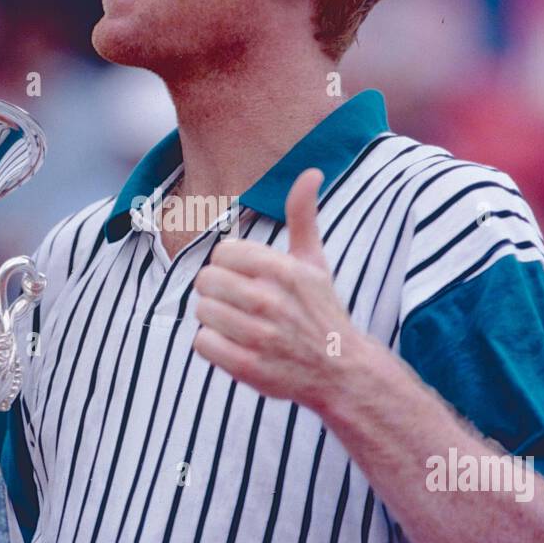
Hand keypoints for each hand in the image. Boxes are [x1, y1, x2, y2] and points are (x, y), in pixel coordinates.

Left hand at [192, 168, 360, 413]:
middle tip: (241, 304)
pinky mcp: (248, 367)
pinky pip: (202, 344)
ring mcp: (260, 337)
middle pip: (206, 280)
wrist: (341, 371)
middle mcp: (272, 302)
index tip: (250, 280)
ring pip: (202, 311)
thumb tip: (312, 171)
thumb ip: (304, 216)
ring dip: (216, 320)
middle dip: (219, 292)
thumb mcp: (314, 261)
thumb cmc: (320, 310)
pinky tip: (235, 346)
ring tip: (240, 326)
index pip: (223, 253)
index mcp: (284, 270)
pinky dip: (213, 346)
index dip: (231, 266)